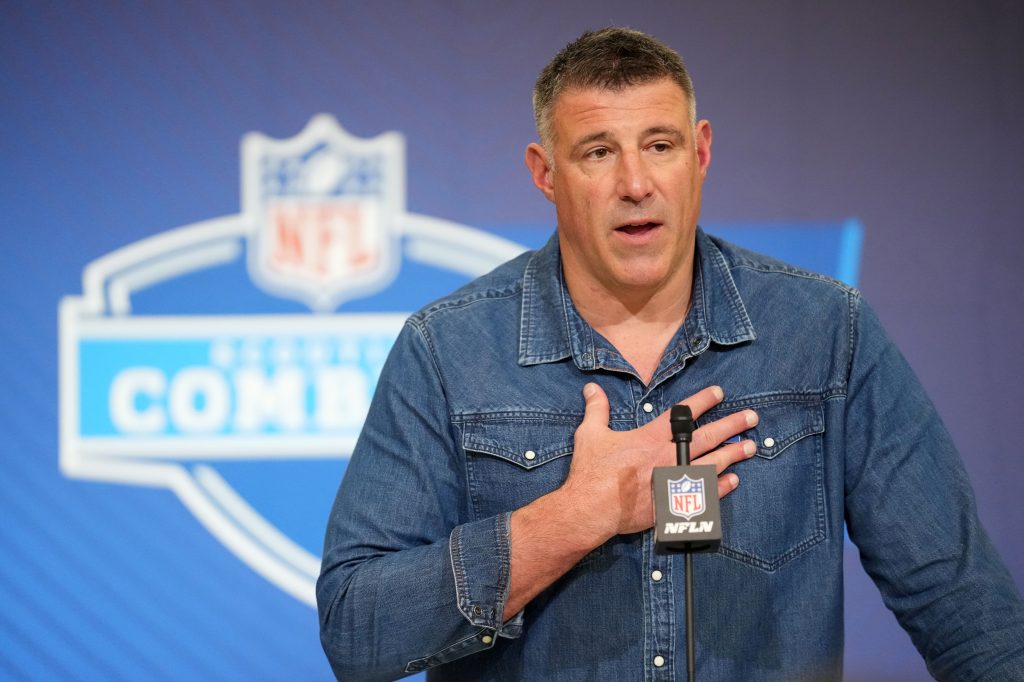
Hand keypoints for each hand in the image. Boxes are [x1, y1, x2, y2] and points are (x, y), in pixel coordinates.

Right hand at [561, 382, 756, 542]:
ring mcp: (674, 481)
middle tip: (751, 418)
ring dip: (733, 454)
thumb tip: (591, 387)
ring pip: (712, 464)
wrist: (591, 509)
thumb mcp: (590, 434)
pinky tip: (733, 479)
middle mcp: (668, 457)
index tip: (719, 393)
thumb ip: (596, 408)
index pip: (682, 414)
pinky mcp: (674, 503)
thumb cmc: (591, 472)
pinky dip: (721, 486)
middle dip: (731, 425)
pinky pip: (705, 493)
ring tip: (750, 447)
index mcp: (650, 438)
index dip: (702, 401)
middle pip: (707, 437)